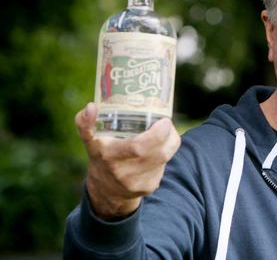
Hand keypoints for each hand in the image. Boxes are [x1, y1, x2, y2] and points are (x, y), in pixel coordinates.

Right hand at [75, 103, 180, 219]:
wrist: (105, 190)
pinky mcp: (148, 188)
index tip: (164, 121)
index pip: (138, 147)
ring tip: (166, 132)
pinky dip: (165, 155)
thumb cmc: (100, 157)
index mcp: (109, 156)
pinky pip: (163, 167)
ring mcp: (137, 182)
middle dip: (169, 136)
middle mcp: (124, 172)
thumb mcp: (89, 140)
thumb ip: (85, 122)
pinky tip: (159, 149)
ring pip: (164, 159)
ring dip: (170, 143)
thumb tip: (91, 107)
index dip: (156, 134)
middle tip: (167, 123)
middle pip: (159, 153)